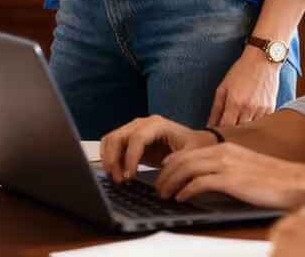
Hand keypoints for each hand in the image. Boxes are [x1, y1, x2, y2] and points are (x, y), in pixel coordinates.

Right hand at [100, 115, 216, 182]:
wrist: (195, 141)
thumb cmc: (194, 145)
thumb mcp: (192, 152)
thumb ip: (180, 158)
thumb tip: (166, 164)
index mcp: (157, 124)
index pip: (137, 138)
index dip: (130, 157)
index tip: (129, 176)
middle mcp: (143, 123)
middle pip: (119, 136)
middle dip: (114, 159)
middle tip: (119, 180)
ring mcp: (136, 129)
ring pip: (112, 139)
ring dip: (109, 159)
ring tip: (117, 178)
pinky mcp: (132, 139)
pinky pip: (113, 144)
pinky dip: (110, 157)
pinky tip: (116, 172)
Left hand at [157, 141, 304, 209]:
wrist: (295, 181)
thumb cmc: (274, 179)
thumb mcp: (245, 168)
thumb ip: (226, 168)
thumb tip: (209, 179)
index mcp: (226, 149)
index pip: (190, 152)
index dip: (172, 164)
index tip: (163, 174)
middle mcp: (223, 152)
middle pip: (184, 159)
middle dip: (166, 175)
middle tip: (158, 188)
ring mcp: (227, 165)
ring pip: (187, 169)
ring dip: (171, 183)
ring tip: (164, 194)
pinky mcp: (232, 180)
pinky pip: (200, 182)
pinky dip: (186, 190)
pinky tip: (181, 198)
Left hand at [208, 48, 279, 125]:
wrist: (262, 60)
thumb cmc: (241, 71)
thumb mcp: (223, 86)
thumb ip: (216, 107)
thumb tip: (210, 124)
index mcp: (234, 103)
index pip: (225, 127)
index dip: (220, 130)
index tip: (218, 130)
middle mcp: (248, 109)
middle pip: (238, 130)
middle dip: (232, 130)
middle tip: (228, 124)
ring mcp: (261, 110)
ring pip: (251, 128)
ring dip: (244, 127)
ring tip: (240, 117)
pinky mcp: (270, 109)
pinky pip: (261, 123)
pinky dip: (255, 121)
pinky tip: (252, 113)